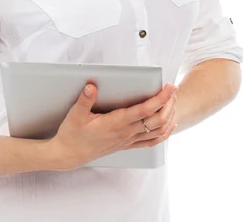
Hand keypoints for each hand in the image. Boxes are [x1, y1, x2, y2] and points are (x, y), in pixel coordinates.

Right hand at [50, 82, 179, 170]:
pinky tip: (169, 126)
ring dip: (168, 117)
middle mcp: (125, 133)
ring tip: (173, 102)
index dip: (160, 98)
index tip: (169, 88)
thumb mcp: (75, 116)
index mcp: (116, 123)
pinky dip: (164, 133)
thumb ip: (85, 100)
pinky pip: (151, 142)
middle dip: (168, 104)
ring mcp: (128, 140)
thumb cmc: (72, 135)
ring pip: (157, 132)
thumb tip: (91, 86)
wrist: (69, 156)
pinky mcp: (127, 145)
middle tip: (173, 90)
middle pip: (157, 120)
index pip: (144, 110)